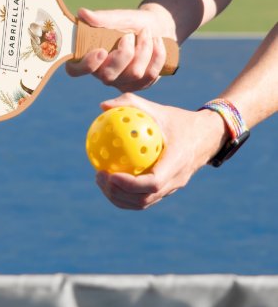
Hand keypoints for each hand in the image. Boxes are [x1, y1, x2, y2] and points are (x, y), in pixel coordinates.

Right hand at [66, 6, 174, 91]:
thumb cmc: (131, 22)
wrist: (157, 27)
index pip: (75, 70)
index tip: (101, 50)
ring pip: (134, 74)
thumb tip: (82, 13)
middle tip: (130, 35)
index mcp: (89, 57)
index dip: (86, 65)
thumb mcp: (119, 18)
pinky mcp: (140, 85)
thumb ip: (102, 18)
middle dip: (125, 53)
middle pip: (108, 76)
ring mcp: (121, 82)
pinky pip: (150, 75)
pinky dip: (156, 54)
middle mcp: (102, 74)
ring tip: (146, 34)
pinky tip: (157, 42)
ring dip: (144, 49)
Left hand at [94, 93, 228, 209]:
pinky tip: (109, 179)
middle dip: (118, 193)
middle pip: (144, 199)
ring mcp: (172, 188)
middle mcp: (176, 180)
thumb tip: (102, 106)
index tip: (110, 174)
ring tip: (100, 180)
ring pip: (142, 203)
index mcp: (177, 162)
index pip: (153, 183)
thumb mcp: (158, 109)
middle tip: (99, 176)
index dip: (130, 184)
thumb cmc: (179, 120)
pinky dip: (125, 194)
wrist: (207, 136)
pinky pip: (144, 198)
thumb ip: (131, 104)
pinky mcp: (167, 190)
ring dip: (119, 197)